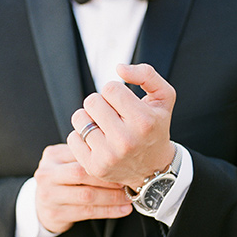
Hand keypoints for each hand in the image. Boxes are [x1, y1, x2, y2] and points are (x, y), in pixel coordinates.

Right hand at [34, 144, 132, 233]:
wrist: (39, 205)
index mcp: (52, 156)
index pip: (80, 155)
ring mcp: (49, 195)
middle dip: (108, 179)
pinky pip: (87, 212)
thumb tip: (119, 156)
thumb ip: (83, 156)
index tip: (123, 164)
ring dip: (112, 197)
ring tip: (128, 197)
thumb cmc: (60, 180)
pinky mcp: (56, 214)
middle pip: (82, 174)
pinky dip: (108, 211)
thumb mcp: (65, 162)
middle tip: (127, 181)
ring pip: (87, 196)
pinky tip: (122, 210)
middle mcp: (47, 174)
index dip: (103, 160)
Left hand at [67, 63, 175, 189]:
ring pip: (79, 118)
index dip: (114, 91)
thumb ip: (147, 75)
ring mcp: (109, 156)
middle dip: (100, 103)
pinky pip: (72, 138)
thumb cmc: (155, 128)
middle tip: (112, 114)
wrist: (154, 168)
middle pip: (92, 101)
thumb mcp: (164, 98)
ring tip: (102, 126)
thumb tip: (119, 68)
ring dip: (88, 118)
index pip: (110, 88)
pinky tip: (96, 140)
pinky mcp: (94, 167)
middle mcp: (126, 140)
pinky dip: (80, 136)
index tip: (122, 103)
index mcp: (143, 121)